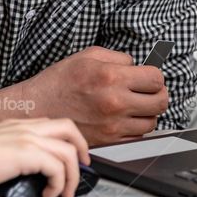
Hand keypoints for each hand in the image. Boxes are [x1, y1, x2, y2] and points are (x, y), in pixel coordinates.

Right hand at [0, 118, 89, 196]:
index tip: (75, 157)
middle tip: (84, 168)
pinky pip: (58, 168)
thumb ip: (11, 150)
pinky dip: (59, 185)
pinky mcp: (26, 153)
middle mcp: (26, 127)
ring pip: (68, 152)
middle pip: (69, 129)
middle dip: (82, 149)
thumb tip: (26, 169)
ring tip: (65, 193)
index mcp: (18, 124)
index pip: (54, 124)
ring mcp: (27, 138)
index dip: (70, 139)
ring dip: (72, 176)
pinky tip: (48, 196)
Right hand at [22, 46, 168, 145]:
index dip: (156, 76)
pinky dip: (136, 127)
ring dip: (148, 112)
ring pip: (152, 122)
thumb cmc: (59, 82)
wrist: (36, 110)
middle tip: (149, 90)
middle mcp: (115, 103)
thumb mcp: (87, 56)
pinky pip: (137, 136)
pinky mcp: (108, 140)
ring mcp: (113, 125)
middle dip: (158, 93)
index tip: (150, 76)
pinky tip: (125, 118)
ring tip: (136, 105)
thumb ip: (117, 57)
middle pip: (160, 102)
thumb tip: (137, 64)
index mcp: (111, 77)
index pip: (156, 79)